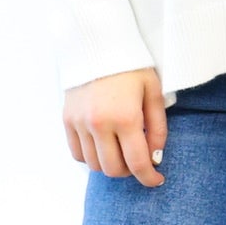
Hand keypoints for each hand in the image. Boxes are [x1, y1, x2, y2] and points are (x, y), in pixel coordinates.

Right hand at [62, 67, 167, 185]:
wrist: (98, 44)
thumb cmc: (131, 67)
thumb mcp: (153, 92)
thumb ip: (158, 127)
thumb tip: (155, 156)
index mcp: (125, 117)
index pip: (136, 163)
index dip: (149, 178)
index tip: (156, 180)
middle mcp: (99, 124)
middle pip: (113, 169)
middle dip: (130, 171)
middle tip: (139, 161)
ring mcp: (79, 123)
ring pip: (93, 165)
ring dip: (110, 164)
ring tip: (121, 151)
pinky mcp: (67, 120)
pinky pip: (77, 153)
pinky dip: (91, 156)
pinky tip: (103, 145)